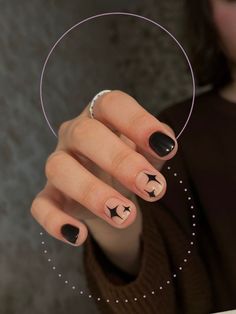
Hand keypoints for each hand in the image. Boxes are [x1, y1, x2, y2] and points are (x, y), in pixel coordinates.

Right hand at [30, 90, 177, 248]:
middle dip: (120, 161)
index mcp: (100, 115)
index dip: (137, 122)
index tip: (166, 147)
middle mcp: (74, 134)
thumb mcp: (149, 151)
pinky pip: (41, 205)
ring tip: (125, 215)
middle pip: (85, 134)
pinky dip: (55, 221)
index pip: (112, 105)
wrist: (112, 184)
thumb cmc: (131, 160)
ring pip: (60, 169)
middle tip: (153, 188)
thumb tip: (165, 146)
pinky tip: (79, 236)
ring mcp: (59, 163)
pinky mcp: (50, 194)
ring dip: (93, 193)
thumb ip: (158, 145)